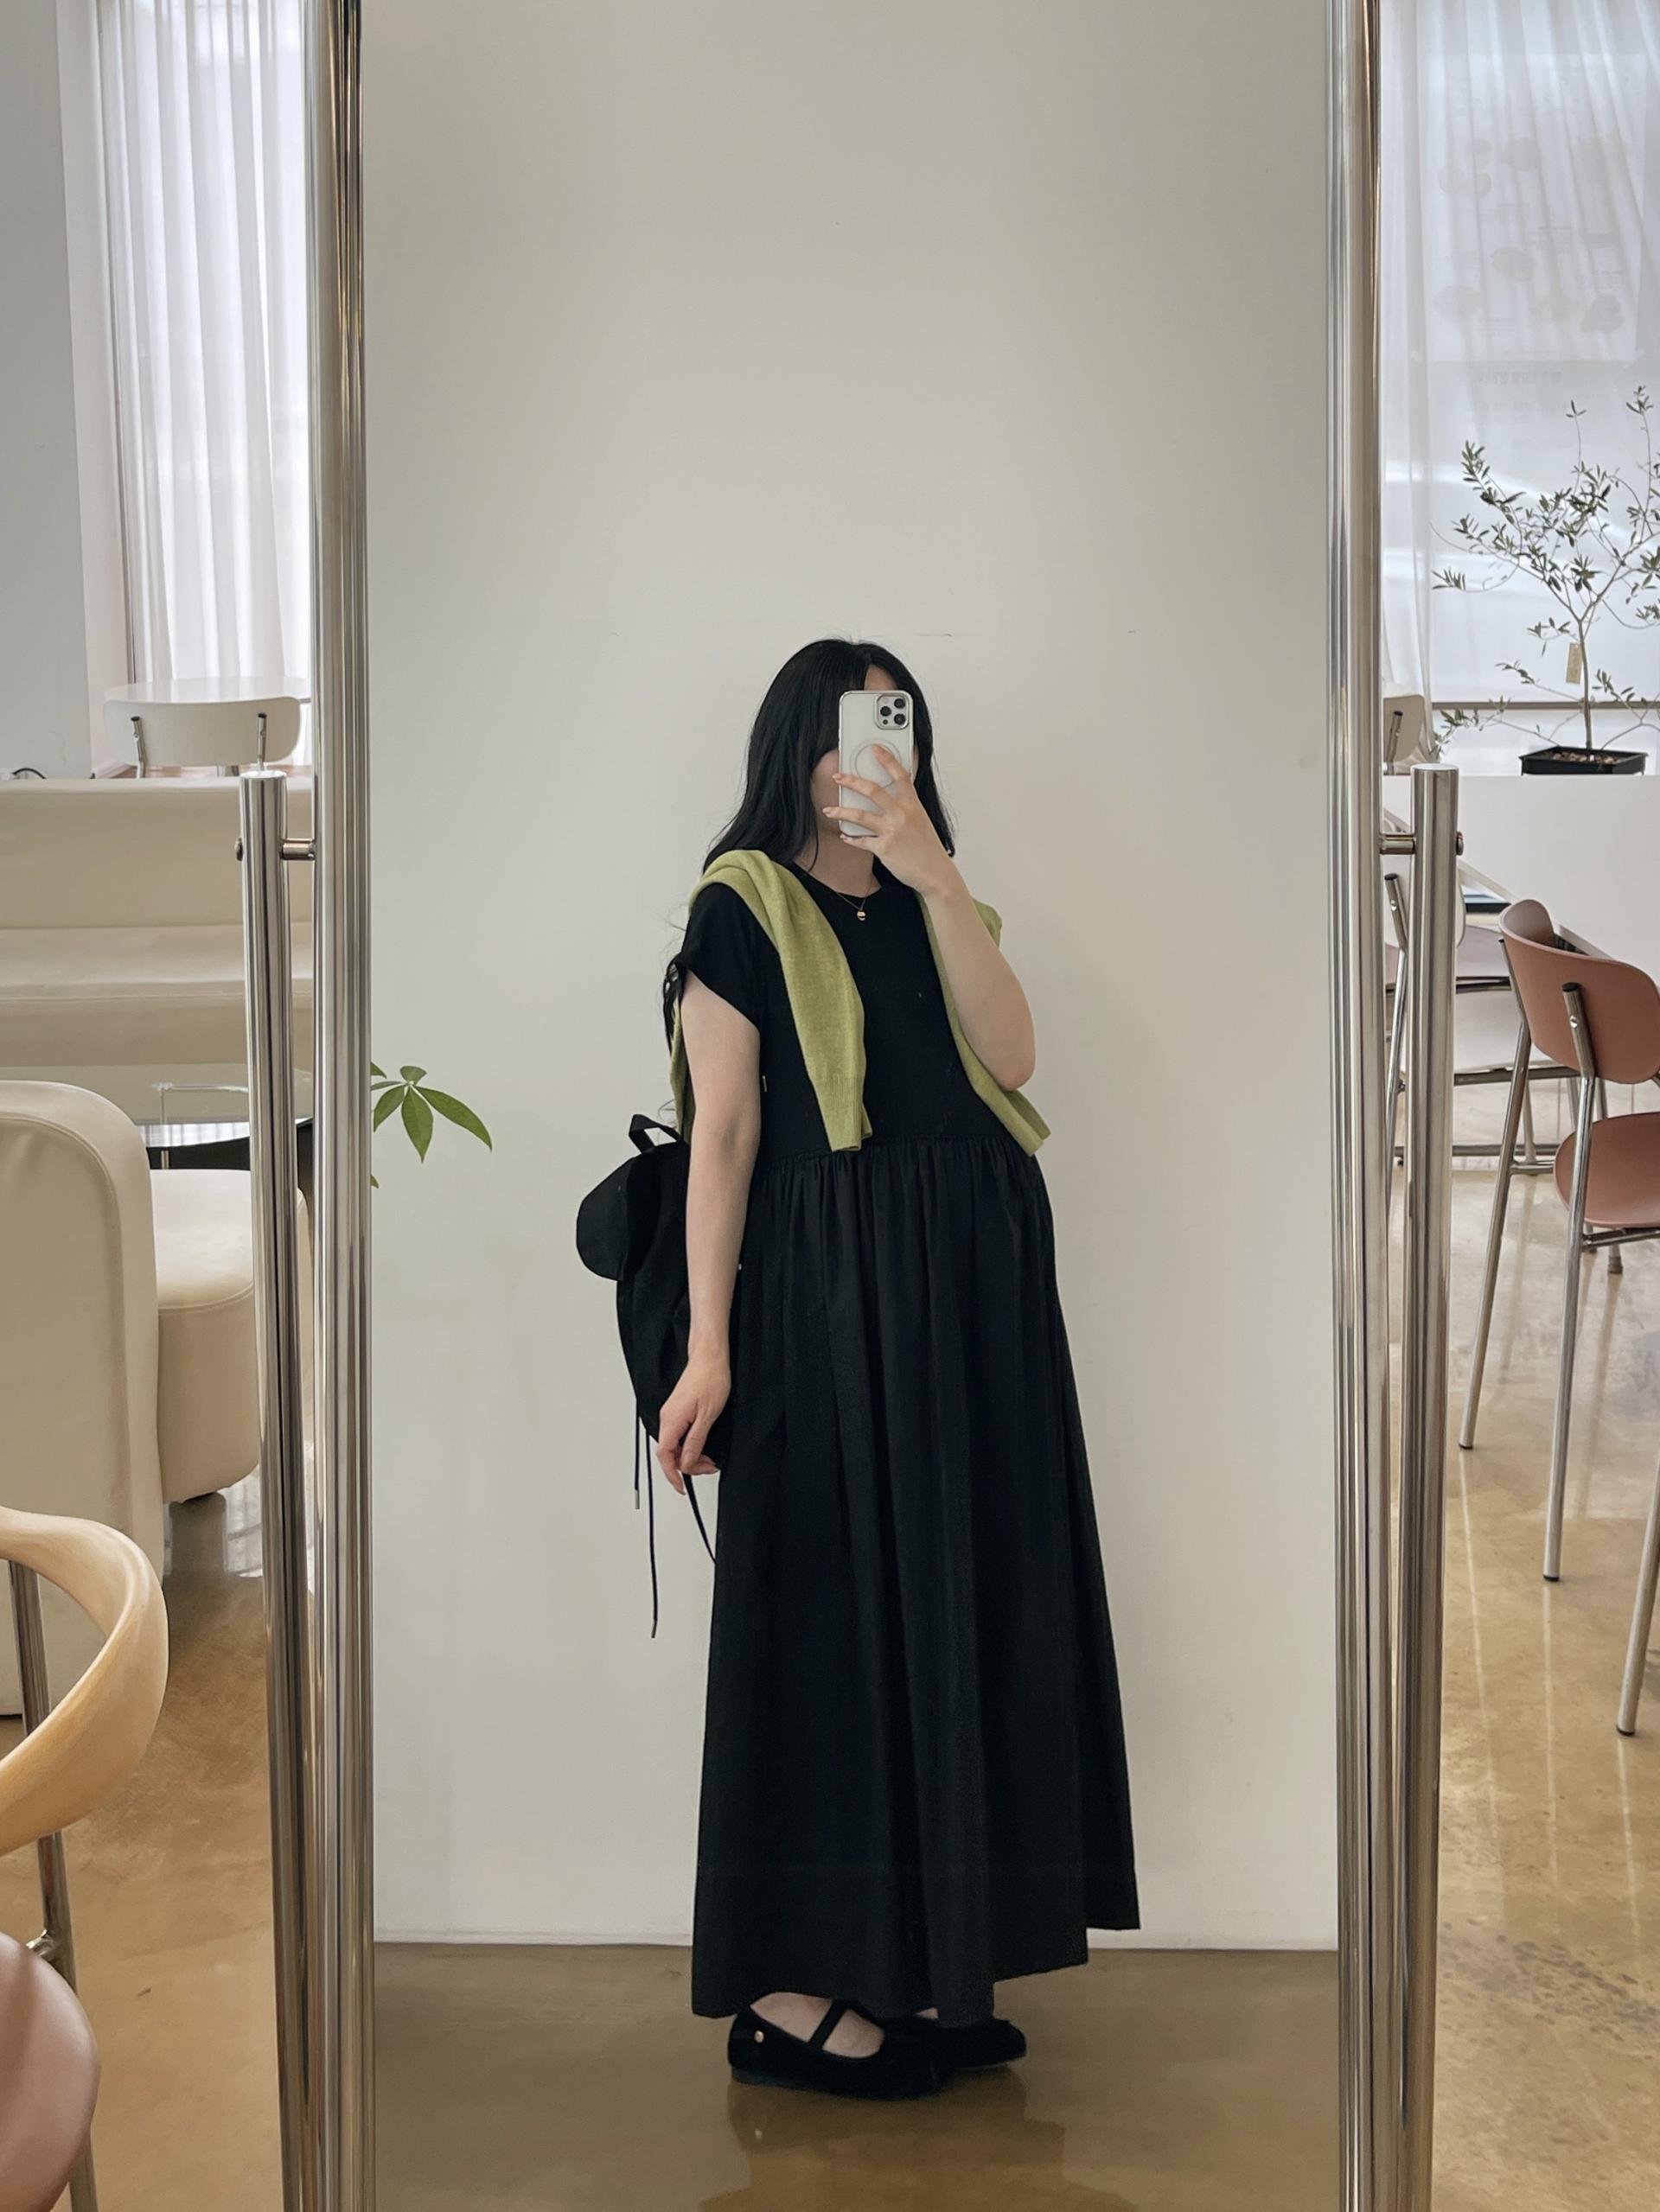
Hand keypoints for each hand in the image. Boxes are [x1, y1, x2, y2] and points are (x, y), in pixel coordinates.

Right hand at [656, 1350, 730, 1490]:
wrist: (710, 1357)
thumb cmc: (710, 1379)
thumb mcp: (708, 1415)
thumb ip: (695, 1441)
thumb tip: (687, 1462)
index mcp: (671, 1421)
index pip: (665, 1456)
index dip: (672, 1475)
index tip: (682, 1487)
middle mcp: (667, 1418)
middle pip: (670, 1453)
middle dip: (688, 1466)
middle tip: (709, 1467)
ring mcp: (672, 1414)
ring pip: (675, 1445)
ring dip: (691, 1456)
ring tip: (710, 1459)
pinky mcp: (678, 1411)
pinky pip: (679, 1435)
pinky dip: (690, 1445)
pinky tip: (703, 1446)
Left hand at [824, 745, 957, 898]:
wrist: (935, 873)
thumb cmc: (928, 850)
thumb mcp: (921, 822)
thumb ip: (906, 809)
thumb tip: (889, 802)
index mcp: (913, 805)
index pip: (900, 775)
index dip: (887, 759)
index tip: (875, 749)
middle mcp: (902, 814)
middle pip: (873, 790)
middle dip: (851, 781)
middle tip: (838, 776)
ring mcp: (892, 830)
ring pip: (860, 816)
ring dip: (840, 812)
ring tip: (828, 810)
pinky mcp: (884, 848)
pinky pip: (861, 841)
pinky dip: (850, 838)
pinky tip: (844, 836)